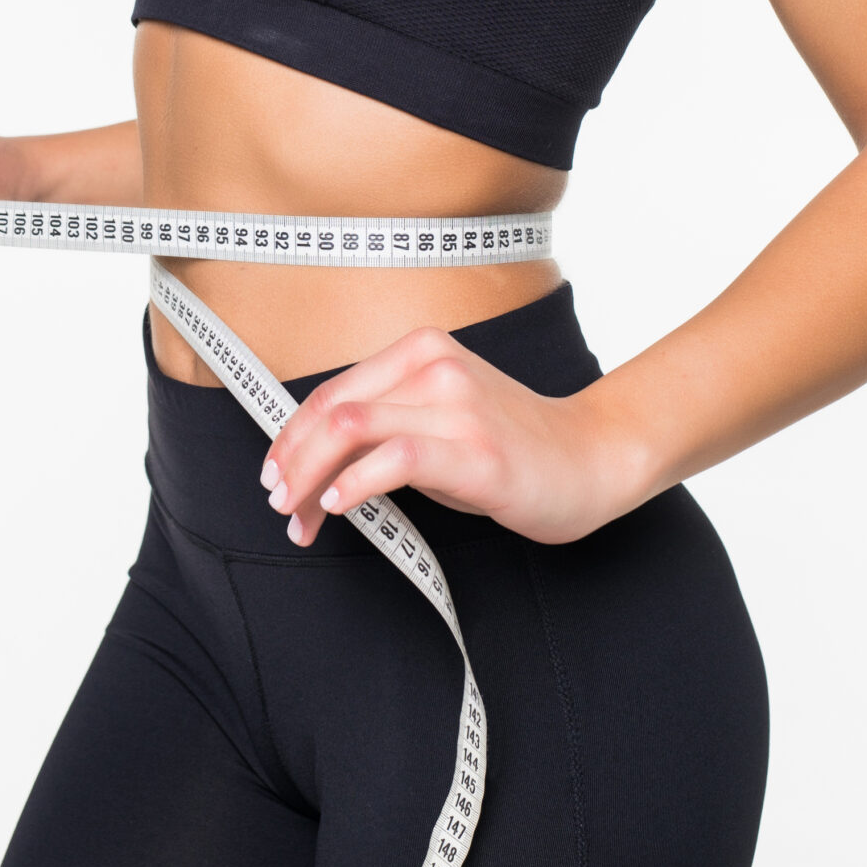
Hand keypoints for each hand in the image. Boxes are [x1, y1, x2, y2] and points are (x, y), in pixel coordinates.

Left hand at [259, 326, 658, 548]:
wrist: (591, 458)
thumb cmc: (511, 444)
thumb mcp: (440, 416)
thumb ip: (386, 422)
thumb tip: (312, 458)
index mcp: (422, 350)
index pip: (331, 392)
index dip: (290, 437)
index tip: (275, 475)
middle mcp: (436, 367)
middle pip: (332, 410)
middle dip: (291, 462)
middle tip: (281, 505)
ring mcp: (458, 406)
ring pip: (351, 429)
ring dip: (310, 478)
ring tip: (301, 516)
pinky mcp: (476, 451)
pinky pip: (395, 459)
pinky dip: (354, 484)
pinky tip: (340, 505)